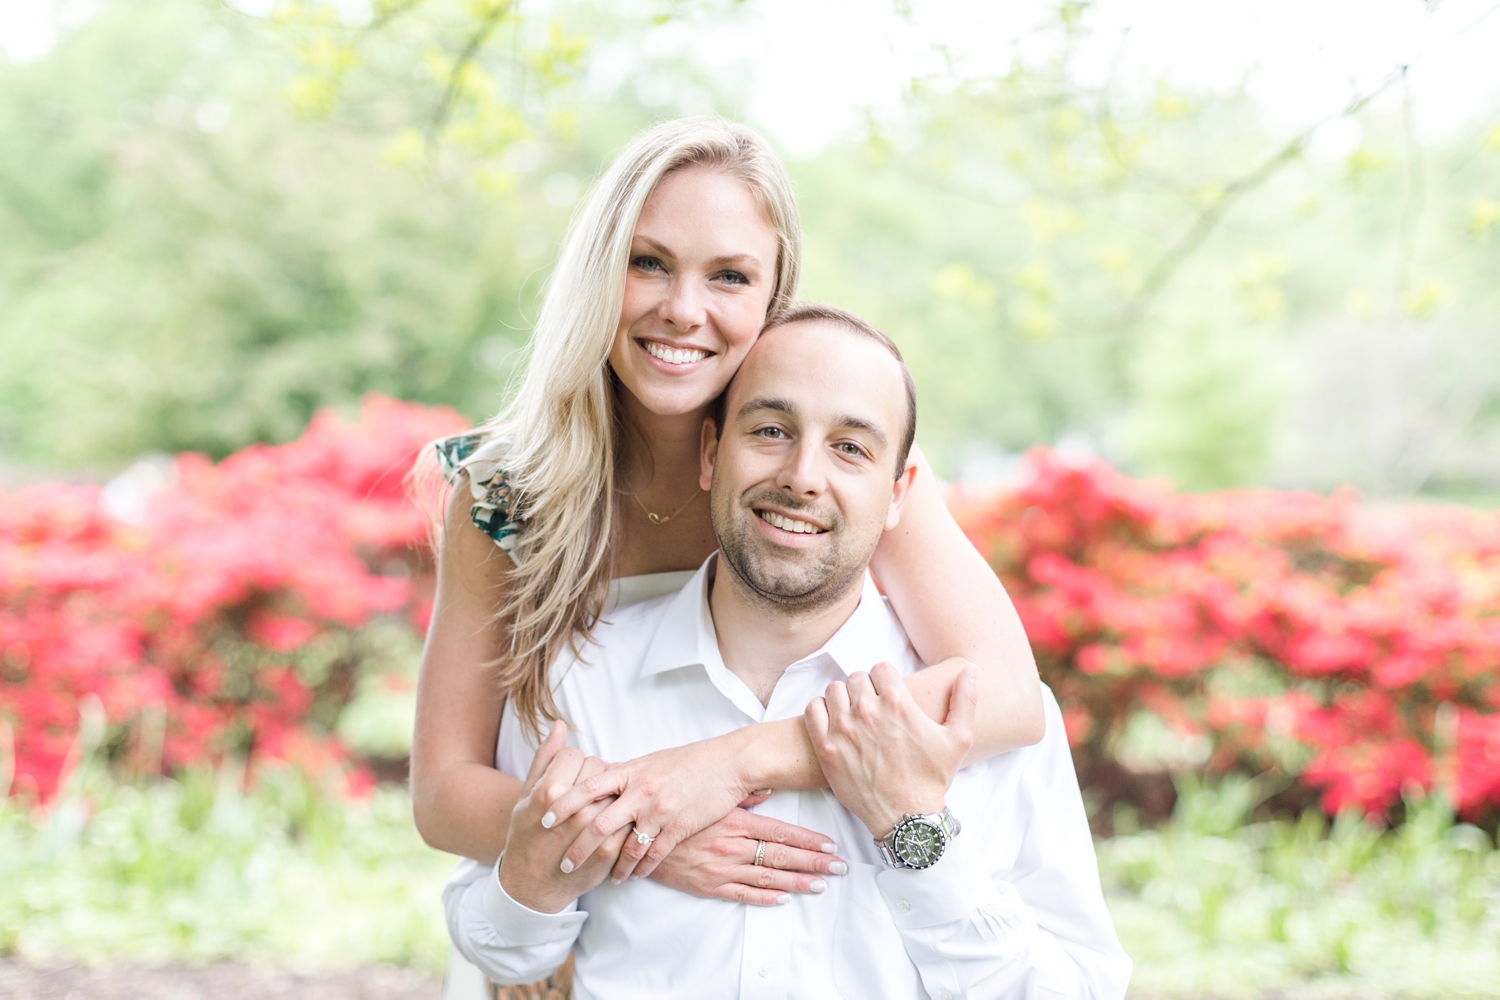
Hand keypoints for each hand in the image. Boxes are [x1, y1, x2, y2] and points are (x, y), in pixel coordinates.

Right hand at [498, 721, 630, 913]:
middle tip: (585, 793)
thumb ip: (545, 758)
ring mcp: (593, 831)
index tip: (570, 778)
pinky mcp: (609, 850)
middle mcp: (573, 810)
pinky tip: (612, 821)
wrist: (533, 884)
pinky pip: (626, 820)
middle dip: (595, 779)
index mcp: (549, 792)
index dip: (575, 765)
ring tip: (598, 806)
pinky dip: (623, 817)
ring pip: (616, 793)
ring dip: (611, 796)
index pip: (578, 756)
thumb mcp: (526, 795)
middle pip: (600, 772)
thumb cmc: (526, 835)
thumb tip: (559, 724)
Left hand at [542, 732, 757, 881]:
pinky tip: (634, 876)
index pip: (587, 787)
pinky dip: (641, 869)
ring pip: (626, 847)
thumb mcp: (652, 761)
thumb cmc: (690, 760)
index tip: (543, 819)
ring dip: (613, 867)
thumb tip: (601, 780)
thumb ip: (626, 774)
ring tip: (605, 879)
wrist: (730, 763)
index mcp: (631, 770)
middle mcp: (641, 791)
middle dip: (578, 848)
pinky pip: (654, 855)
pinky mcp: (678, 827)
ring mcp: (660, 811)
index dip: (563, 804)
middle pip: (598, 824)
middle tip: (564, 865)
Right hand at [650, 807, 846, 905]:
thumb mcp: (708, 799)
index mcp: (735, 822)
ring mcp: (721, 868)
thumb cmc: (674, 812)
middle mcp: (732, 846)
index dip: (809, 841)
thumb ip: (740, 797)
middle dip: (814, 862)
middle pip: (783, 856)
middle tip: (840, 867)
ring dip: (798, 882)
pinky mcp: (709, 886)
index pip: (781, 832)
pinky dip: (765, 897)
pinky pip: (743, 894)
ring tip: (821, 884)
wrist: (638, 837)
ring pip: (768, 877)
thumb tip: (768, 790)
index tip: (831, 846)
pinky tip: (784, 898)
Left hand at [805, 662, 975, 838]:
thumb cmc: (932, 779)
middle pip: (856, 677)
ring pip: (834, 690)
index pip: (880, 668)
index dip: (886, 679)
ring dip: (843, 698)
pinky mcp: (825, 747)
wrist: (906, 817)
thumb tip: (971, 669)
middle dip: (865, 689)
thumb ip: (966, 699)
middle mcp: (868, 711)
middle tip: (872, 707)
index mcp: (898, 703)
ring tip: (853, 714)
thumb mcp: (959, 739)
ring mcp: (843, 729)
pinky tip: (834, 723)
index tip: (888, 694)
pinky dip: (822, 711)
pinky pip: (813, 709)